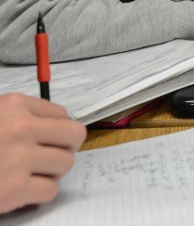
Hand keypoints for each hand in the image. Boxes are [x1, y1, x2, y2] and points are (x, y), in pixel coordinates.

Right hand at [0, 93, 85, 213]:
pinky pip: (50, 190)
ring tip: (31, 173)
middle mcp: (20, 127)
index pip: (62, 114)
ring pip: (65, 163)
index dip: (57, 130)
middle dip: (64, 147)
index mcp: (14, 105)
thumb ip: (21, 117)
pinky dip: (39, 194)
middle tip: (49, 156)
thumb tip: (57, 124)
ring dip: (51, 172)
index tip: (48, 139)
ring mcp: (18, 158)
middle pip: (74, 135)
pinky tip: (22, 190)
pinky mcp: (14, 189)